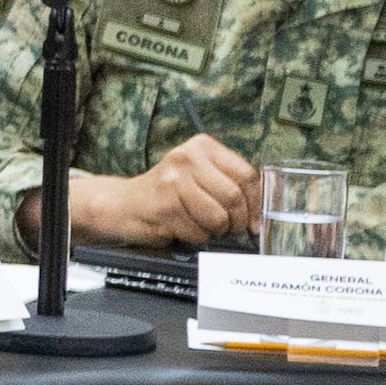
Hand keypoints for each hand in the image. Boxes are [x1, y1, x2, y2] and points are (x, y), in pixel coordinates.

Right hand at [75, 136, 259, 247]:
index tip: (254, 221)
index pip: (247, 175)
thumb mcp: (200, 175)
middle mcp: (186, 158)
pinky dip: (196, 238)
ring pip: (218, 217)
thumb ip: (229, 182)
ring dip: (215, 231)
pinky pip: (198, 232)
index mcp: (202, 147)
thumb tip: (261, 209)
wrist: (124, 204)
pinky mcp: (164, 207)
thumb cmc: (169, 193)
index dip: (256, 204)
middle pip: (234, 198)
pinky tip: (184, 228)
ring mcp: (173, 181)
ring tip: (203, 226)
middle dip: (235, 222)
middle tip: (227, 228)